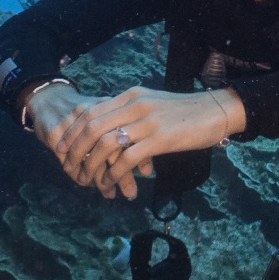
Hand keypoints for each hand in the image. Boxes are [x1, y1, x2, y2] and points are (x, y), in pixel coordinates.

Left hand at [54, 84, 245, 200]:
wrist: (216, 111)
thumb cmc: (186, 113)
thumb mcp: (154, 105)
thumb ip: (132, 113)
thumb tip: (112, 130)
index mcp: (131, 96)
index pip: (91, 111)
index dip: (72, 130)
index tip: (62, 146)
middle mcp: (135, 105)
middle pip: (92, 126)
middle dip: (75, 149)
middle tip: (68, 166)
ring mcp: (147, 121)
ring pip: (105, 143)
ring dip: (92, 165)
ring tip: (88, 179)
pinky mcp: (160, 139)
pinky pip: (127, 158)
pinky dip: (114, 173)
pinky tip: (111, 183)